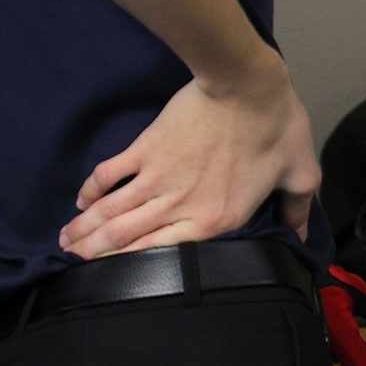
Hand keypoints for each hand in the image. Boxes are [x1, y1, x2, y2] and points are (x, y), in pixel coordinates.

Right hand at [60, 60, 317, 258]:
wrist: (246, 85)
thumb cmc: (277, 127)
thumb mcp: (299, 172)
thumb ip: (296, 209)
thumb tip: (300, 234)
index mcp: (215, 219)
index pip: (165, 254)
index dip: (132, 268)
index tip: (111, 279)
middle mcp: (180, 205)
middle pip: (127, 238)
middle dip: (95, 254)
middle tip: (72, 262)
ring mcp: (158, 177)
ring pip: (112, 212)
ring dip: (86, 229)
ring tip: (65, 242)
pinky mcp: (146, 149)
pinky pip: (110, 175)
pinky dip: (92, 190)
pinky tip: (80, 202)